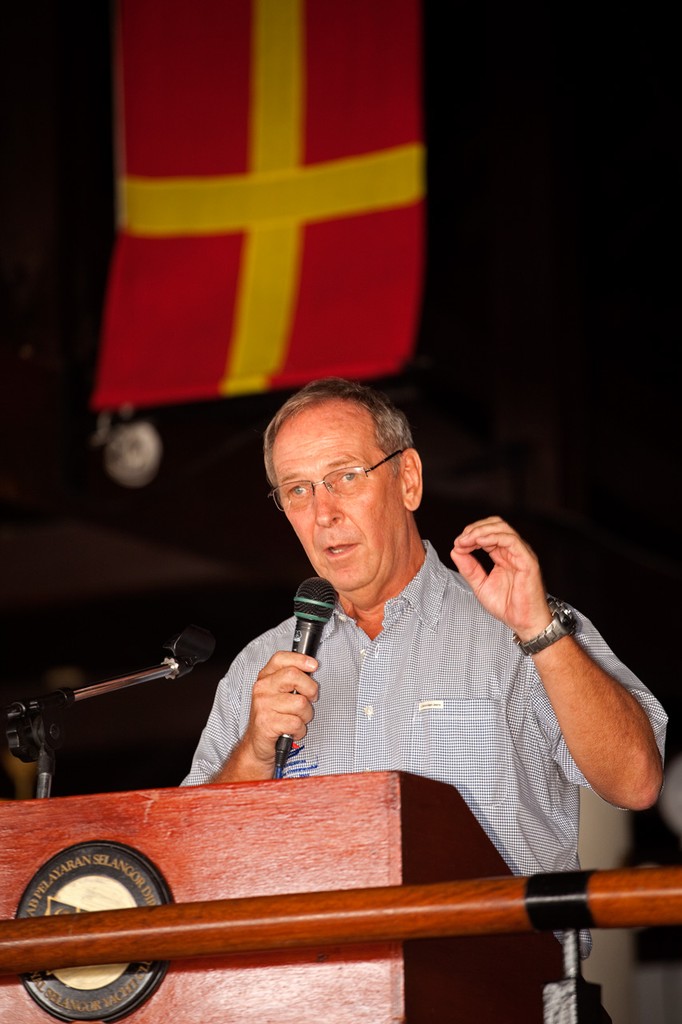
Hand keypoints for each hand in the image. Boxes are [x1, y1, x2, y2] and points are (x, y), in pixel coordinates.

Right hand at [226, 651, 318, 777]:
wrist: (256, 744)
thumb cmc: (273, 717)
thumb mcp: (278, 694)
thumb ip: (291, 679)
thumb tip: (312, 668)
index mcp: (265, 677)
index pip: (281, 658)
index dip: (300, 659)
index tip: (313, 665)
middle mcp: (262, 688)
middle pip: (294, 675)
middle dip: (310, 689)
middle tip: (310, 699)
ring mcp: (263, 705)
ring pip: (300, 703)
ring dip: (306, 715)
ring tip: (297, 719)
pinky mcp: (267, 723)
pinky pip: (296, 723)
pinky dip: (300, 730)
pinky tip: (292, 731)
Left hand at [450, 516, 551, 637]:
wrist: (523, 622)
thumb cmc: (508, 606)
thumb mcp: (480, 585)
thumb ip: (468, 568)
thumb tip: (455, 551)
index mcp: (503, 555)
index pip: (488, 533)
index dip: (471, 534)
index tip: (457, 544)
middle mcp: (513, 551)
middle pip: (495, 525)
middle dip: (475, 528)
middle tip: (461, 540)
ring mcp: (521, 554)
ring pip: (503, 529)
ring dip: (481, 531)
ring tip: (466, 540)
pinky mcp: (527, 561)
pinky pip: (511, 541)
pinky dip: (494, 537)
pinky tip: (479, 542)